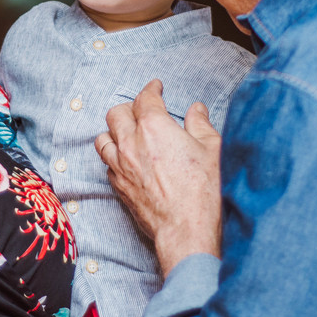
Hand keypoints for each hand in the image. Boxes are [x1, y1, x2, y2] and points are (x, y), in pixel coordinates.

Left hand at [96, 79, 222, 275]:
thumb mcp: (212, 149)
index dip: (151, 89)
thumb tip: (196, 110)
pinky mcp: (119, 187)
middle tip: (142, 108)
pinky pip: (107, 163)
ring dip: (114, 130)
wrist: (187, 230)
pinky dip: (114, 155)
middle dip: (129, 106)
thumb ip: (201, 125)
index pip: (145, 98)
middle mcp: (131, 143)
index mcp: (154, 126)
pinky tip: (125, 158)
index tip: (156, 87)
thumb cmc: (204, 191)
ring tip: (126, 131)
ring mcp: (121, 166)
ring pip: (103, 137)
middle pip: (117, 113)